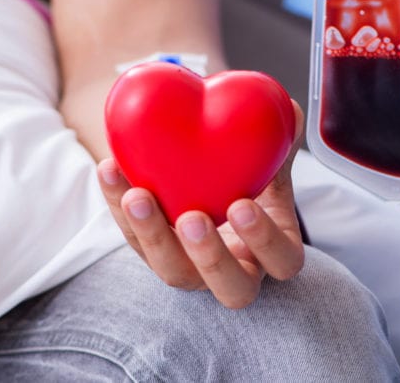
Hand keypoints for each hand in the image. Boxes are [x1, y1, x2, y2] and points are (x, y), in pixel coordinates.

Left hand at [96, 103, 305, 308]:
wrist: (209, 183)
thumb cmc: (249, 180)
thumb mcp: (269, 163)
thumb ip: (279, 141)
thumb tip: (289, 110)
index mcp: (272, 250)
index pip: (282, 261)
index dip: (264, 240)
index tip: (243, 204)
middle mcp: (234, 269)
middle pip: (230, 288)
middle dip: (210, 256)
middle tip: (193, 218)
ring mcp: (189, 267)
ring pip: (172, 271)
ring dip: (153, 234)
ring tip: (137, 195)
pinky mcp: (150, 252)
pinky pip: (132, 236)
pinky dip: (118, 202)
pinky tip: (110, 168)